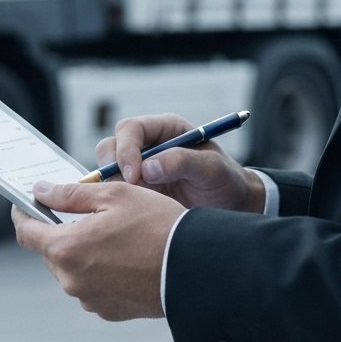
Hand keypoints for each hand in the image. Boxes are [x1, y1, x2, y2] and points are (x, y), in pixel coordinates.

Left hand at [12, 180, 184, 319]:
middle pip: (50, 250)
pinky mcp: (108, 310)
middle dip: (59, 229)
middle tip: (83, 210)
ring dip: (81, 249)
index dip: (23, 213)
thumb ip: (69, 194)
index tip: (25, 201)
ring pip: (71, 268)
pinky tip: (123, 255)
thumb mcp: (113, 194)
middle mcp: (71, 280)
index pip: (26, 232)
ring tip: (111, 232)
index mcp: (67, 248)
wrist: (194, 269)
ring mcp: (90, 298)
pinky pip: (91, 284)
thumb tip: (40, 191)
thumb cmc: (155, 225)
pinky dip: (98, 268)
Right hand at [97, 113, 265, 212]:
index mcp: (165, 129)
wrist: (232, 206)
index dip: (126, 149)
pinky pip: (115, 191)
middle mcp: (148, 145)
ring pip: (108, 169)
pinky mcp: (137, 190)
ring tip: (131, 204)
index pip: (131, 128)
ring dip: (112, 185)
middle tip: (126, 190)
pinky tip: (129, 213)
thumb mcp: (212, 169)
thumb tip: (147, 168)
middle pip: (111, 146)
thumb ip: (182, 162)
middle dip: (112, 166)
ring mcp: (140, 168)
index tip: (134, 175)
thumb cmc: (226, 181)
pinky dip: (115, 200)